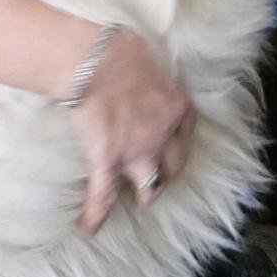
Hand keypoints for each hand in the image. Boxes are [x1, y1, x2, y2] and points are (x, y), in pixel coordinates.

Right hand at [68, 27, 196, 235]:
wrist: (96, 61)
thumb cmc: (121, 48)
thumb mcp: (152, 55)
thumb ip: (154, 70)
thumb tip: (147, 59)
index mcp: (175, 107)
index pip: (187, 132)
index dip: (180, 142)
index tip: (174, 145)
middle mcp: (162, 136)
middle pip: (174, 166)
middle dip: (169, 174)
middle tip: (159, 177)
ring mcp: (136, 153)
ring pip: (150, 187)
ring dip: (145, 196)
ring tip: (137, 202)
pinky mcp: (108, 162)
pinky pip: (103, 196)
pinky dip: (95, 214)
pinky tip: (89, 227)